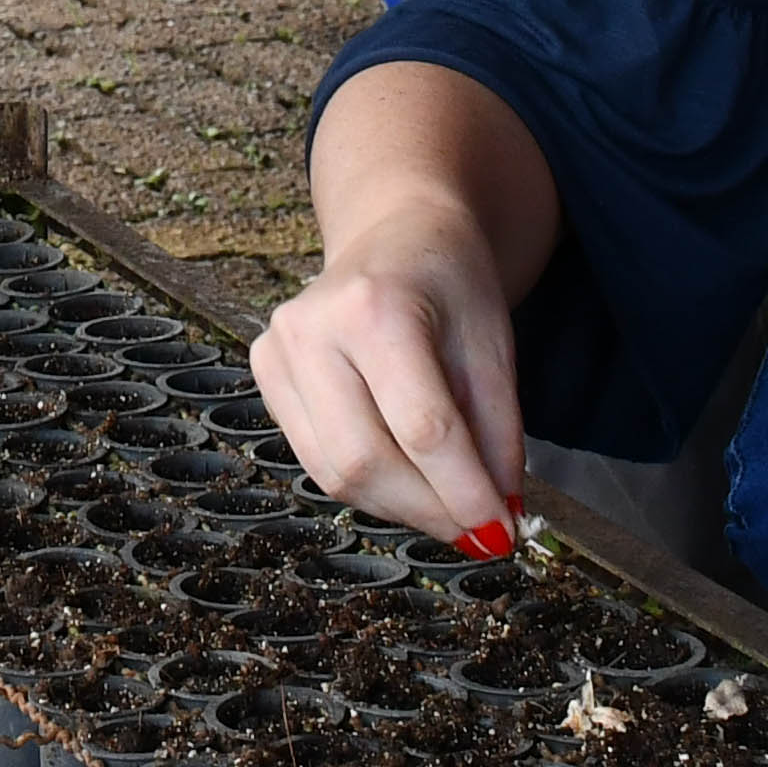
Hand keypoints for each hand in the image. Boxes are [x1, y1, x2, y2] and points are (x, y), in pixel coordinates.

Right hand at [254, 212, 525, 552]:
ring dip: (400, 507)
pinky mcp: (267, 374)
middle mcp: (312, 328)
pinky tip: (409, 481)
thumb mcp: (494, 346)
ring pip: (335, 473)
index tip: (500, 533)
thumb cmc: (450, 282)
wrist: (396, 233)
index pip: (422, 428)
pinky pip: (317, 460)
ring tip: (448, 507)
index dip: (464, 492)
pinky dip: (370, 487)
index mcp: (376, 307)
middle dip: (428, 510)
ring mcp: (277, 351)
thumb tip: (497, 519)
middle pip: (366, 460)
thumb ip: (497, 433)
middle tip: (478, 532)